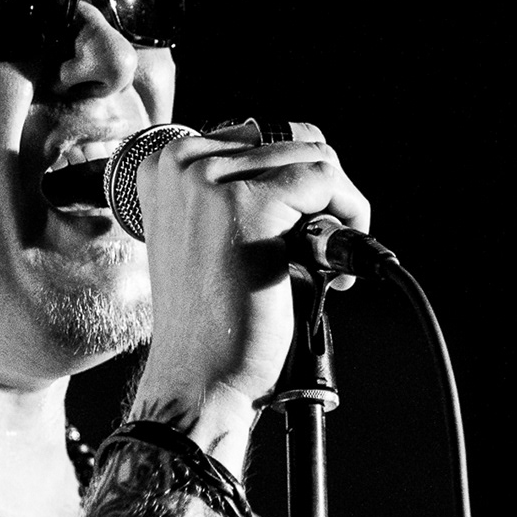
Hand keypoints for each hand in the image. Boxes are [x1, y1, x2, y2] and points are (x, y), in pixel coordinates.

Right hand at [128, 121, 369, 449]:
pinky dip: (351, 220)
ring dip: (340, 211)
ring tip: (326, 268)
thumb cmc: (212, 322)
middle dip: (324, 198)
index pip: (261, 136)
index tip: (303, 234)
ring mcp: (209, 182)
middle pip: (293, 141)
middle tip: (322, 257)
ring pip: (316, 157)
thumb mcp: (214, 236)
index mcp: (165, 163)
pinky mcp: (247, 208)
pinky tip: (334, 275)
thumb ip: (243, 191)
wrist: (198, 380)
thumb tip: (315, 162)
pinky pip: (327, 181)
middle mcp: (180, 163)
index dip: (298, 184)